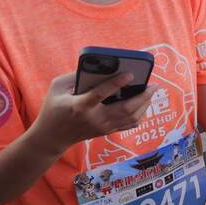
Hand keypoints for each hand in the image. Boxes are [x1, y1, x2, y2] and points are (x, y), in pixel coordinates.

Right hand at [31, 72, 157, 154]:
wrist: (52, 137)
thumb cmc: (53, 108)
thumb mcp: (57, 88)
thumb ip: (76, 76)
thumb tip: (99, 67)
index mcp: (80, 106)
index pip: (101, 94)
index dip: (116, 83)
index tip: (130, 74)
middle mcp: (95, 118)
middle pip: (125, 109)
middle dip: (142, 96)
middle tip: (153, 85)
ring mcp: (103, 127)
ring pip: (130, 118)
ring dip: (145, 105)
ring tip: (151, 92)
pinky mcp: (107, 131)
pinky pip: (129, 125)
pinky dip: (140, 115)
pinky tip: (145, 105)